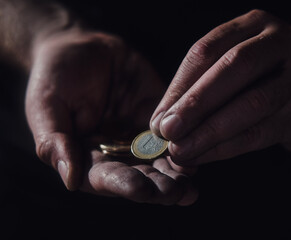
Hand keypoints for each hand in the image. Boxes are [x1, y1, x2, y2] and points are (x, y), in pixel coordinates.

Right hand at [25, 28, 196, 204]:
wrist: (81, 46)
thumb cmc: (55, 77)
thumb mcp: (46, 107)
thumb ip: (54, 143)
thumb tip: (70, 180)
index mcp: (89, 157)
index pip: (108, 178)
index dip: (125, 185)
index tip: (142, 190)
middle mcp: (118, 152)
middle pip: (140, 177)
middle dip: (159, 187)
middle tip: (177, 192)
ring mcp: (140, 135)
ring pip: (161, 161)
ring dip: (176, 174)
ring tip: (191, 184)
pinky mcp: (158, 116)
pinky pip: (175, 133)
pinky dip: (187, 144)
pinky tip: (199, 155)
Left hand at [150, 10, 290, 165]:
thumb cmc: (258, 77)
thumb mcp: (230, 67)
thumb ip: (196, 88)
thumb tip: (159, 123)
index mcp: (255, 24)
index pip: (207, 50)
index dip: (179, 86)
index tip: (158, 118)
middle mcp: (282, 42)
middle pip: (235, 67)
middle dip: (196, 103)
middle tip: (167, 131)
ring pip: (252, 103)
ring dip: (210, 131)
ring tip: (181, 150)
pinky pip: (261, 132)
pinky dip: (227, 147)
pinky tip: (204, 156)